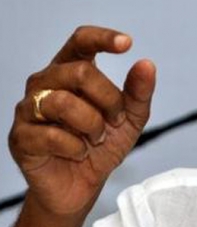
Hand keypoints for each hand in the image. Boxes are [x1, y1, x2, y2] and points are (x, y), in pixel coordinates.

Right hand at [8, 26, 155, 217]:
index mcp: (69, 72)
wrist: (82, 188)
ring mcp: (28, 109)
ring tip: (96, 140)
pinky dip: (76, 147)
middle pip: (79, 72)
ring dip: (92, 125)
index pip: (81, 41)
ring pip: (62, 102)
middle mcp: (45, 84)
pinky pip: (51, 135)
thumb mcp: (130, 120)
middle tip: (115, 122)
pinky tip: (78, 153)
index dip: (102, 38)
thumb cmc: (101, 147)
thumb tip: (147, 63)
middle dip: (109, 100)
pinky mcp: (20, 138)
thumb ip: (139, 93)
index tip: (128, 43)